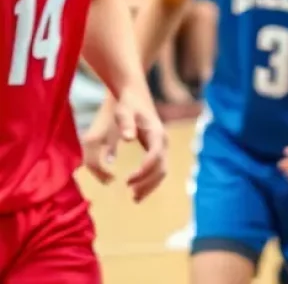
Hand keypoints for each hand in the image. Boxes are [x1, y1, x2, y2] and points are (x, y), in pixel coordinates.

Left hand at [82, 87, 167, 201]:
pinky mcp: (156, 147)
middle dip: (148, 182)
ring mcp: (161, 144)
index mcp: (156, 132)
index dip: (143, 171)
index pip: (155, 156)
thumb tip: (128, 138)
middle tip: (131, 194)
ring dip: (150, 185)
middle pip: (162, 167)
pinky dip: (150, 181)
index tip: (127, 180)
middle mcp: (162, 140)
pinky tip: (137, 189)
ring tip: (134, 197)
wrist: (135, 93)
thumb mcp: (123, 111)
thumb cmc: (127, 103)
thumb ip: (125, 123)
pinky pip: (158, 168)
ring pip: (162, 170)